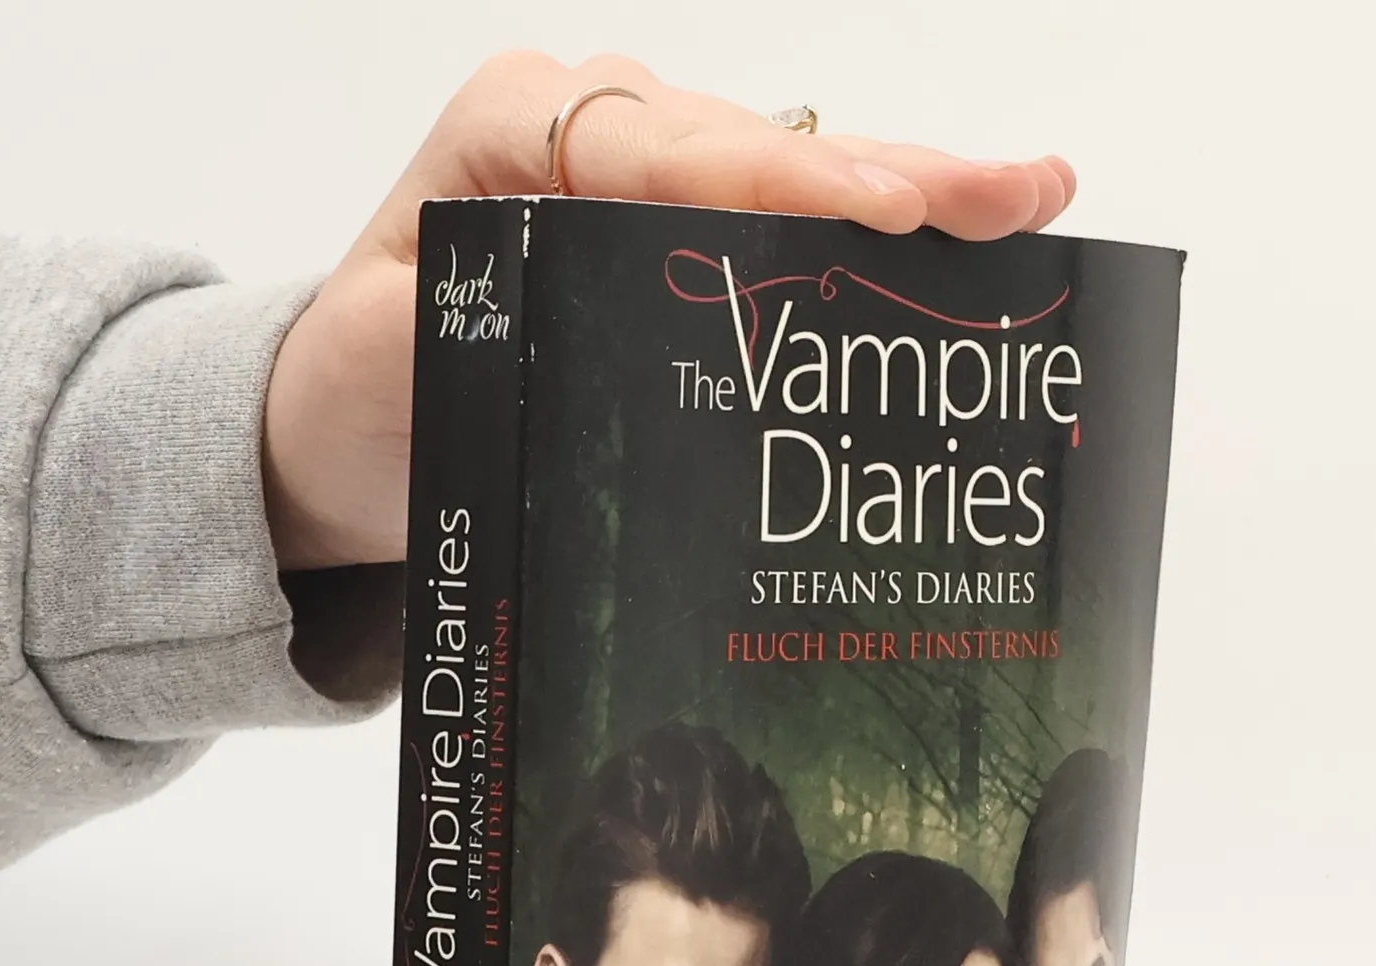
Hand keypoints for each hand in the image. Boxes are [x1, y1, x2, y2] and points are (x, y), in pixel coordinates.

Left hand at [262, 51, 1076, 571]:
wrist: (345, 425)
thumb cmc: (361, 386)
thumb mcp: (390, 357)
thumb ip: (476, 321)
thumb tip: (584, 314)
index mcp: (521, 130)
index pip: (667, 148)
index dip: (780, 182)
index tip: (876, 212)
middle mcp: (598, 131)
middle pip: (762, 149)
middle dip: (890, 176)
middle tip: (1016, 196)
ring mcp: (649, 179)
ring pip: (795, 179)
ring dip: (913, 197)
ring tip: (1030, 203)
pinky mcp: (680, 236)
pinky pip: (785, 226)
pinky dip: (874, 243)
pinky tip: (968, 238)